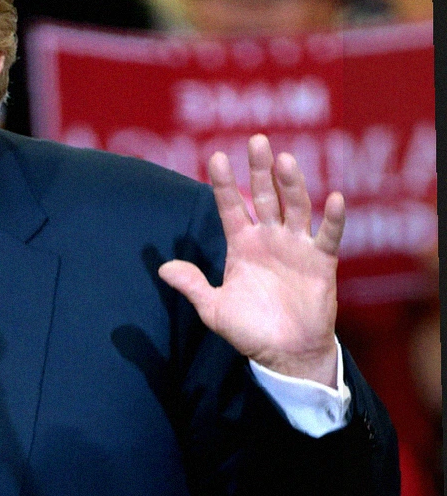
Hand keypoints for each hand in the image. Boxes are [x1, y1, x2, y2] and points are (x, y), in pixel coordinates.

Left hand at [158, 135, 341, 386]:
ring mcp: (296, 246)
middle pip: (263, 196)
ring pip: (295, 206)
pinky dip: (332, 217)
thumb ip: (192, 285)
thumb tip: (162, 268)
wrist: (285, 355)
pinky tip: (333, 197)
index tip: (215, 157)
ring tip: (285, 159)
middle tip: (256, 140)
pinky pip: (328, 234)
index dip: (223, 183)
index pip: (230, 206)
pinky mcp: (321, 261)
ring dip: (291, 184)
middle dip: (259, 169)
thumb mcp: (213, 308)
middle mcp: (269, 238)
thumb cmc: (249, 331)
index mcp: (242, 244)